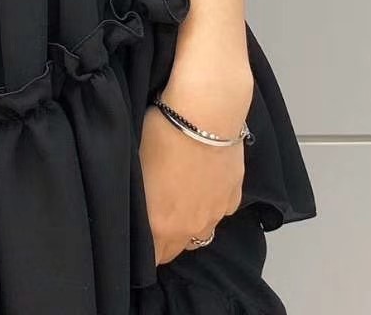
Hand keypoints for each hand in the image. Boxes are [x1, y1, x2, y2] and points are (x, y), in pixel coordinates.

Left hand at [139, 63, 251, 264]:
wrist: (203, 113)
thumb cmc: (160, 134)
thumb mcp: (137, 167)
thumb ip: (138, 200)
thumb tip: (137, 208)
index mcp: (161, 224)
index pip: (152, 257)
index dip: (143, 250)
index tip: (138, 238)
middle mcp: (191, 227)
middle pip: (176, 249)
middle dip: (164, 240)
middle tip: (155, 216)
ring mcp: (216, 214)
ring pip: (200, 232)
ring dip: (188, 224)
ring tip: (179, 199)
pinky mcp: (234, 196)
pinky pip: (218, 212)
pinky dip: (209, 205)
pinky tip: (201, 183)